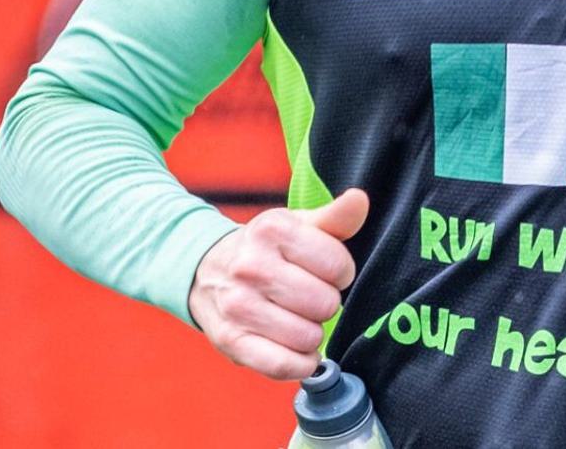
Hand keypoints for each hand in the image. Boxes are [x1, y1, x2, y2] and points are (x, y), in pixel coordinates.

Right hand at [188, 188, 369, 380]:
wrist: (205, 271)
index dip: (340, 272)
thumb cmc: (264, 249)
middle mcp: (251, 266)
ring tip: (297, 318)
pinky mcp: (231, 341)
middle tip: (308, 296)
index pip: (338, 265)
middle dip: (325, 303)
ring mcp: (238, 305)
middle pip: (325, 303)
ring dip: (312, 333)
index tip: (325, 271)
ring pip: (308, 337)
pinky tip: (298, 348)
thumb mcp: (297, 225)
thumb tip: (360, 200)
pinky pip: (283, 365)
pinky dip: (300, 362)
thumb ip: (335, 217)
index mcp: (273, 229)